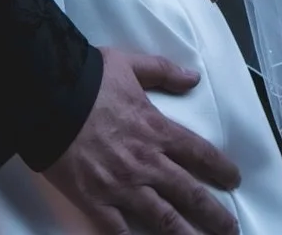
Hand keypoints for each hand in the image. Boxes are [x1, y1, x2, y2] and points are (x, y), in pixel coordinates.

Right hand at [44, 48, 239, 234]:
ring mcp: (123, 186)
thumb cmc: (87, 78)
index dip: (221, 168)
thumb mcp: (127, 64)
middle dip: (215, 214)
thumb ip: (162, 71)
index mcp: (156, 129)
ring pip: (165, 220)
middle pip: (190, 194)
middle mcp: (147, 163)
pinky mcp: (97, 202)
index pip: (199, 153)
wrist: (47, 96)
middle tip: (230, 228)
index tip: (234, 179)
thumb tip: (193, 77)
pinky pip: (121, 232)